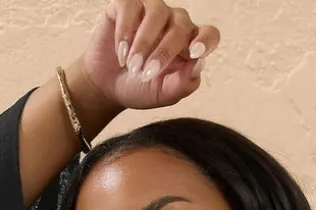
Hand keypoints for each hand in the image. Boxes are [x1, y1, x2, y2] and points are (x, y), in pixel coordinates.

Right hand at [80, 0, 220, 111]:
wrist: (106, 85)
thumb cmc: (138, 88)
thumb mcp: (162, 94)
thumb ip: (183, 84)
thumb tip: (198, 64)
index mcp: (189, 45)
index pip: (209, 34)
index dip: (205, 40)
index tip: (194, 53)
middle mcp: (175, 23)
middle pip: (181, 26)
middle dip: (163, 52)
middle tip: (145, 74)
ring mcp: (152, 10)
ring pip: (157, 13)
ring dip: (144, 43)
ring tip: (132, 66)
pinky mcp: (127, 3)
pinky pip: (131, 6)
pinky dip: (125, 32)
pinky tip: (121, 53)